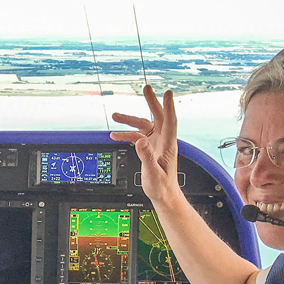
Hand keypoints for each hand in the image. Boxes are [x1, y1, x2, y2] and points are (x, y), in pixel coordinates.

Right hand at [110, 84, 180, 207]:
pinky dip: (126, 134)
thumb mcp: (152, 173)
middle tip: (146, 88)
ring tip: (115, 116)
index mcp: (167, 145)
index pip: (169, 121)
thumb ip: (146, 156)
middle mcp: (163, 141)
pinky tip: (116, 135)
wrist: (163, 195)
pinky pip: (137, 136)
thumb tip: (140, 140)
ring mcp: (156, 143)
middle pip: (158, 116)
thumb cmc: (161, 186)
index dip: (168, 106)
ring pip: (143, 126)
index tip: (166, 92)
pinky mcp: (149, 148)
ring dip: (129, 120)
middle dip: (151, 102)